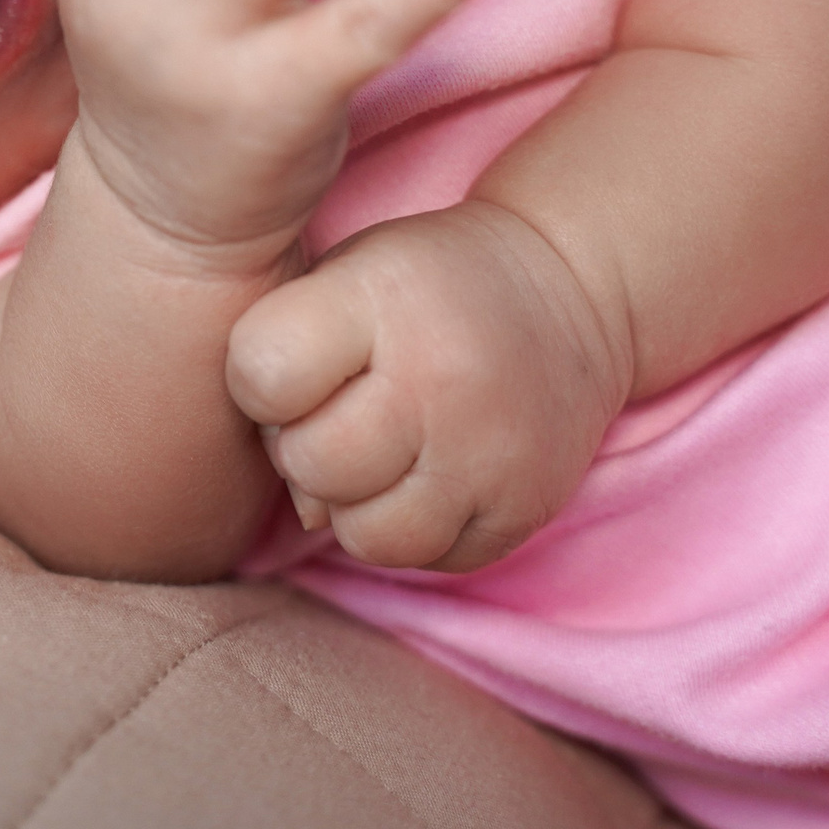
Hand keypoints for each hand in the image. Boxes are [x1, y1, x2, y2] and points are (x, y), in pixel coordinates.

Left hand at [226, 200, 633, 571]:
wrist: (569, 285)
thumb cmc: (424, 285)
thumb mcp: (346, 270)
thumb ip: (286, 356)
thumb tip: (300, 503)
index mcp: (380, 299)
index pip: (262, 372)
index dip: (258, 380)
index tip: (295, 365)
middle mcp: (437, 380)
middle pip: (311, 466)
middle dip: (306, 449)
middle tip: (343, 415)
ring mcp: (486, 454)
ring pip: (368, 538)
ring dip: (358, 505)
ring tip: (384, 454)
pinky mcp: (522, 510)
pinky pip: (431, 559)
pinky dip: (418, 528)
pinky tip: (432, 472)